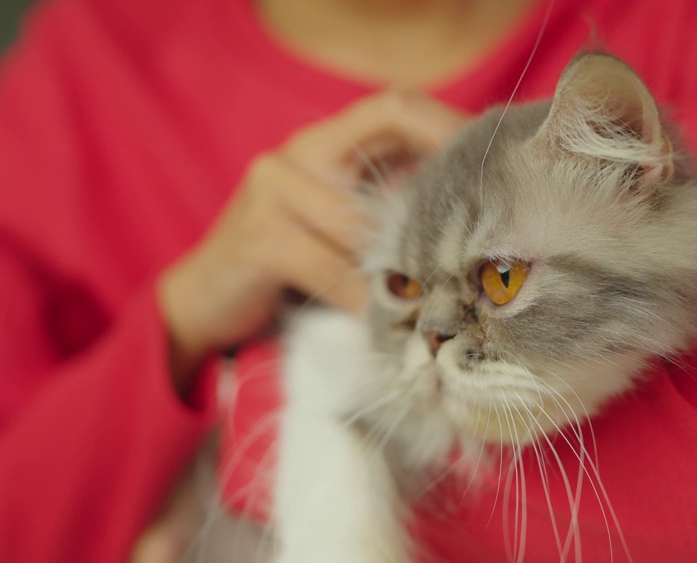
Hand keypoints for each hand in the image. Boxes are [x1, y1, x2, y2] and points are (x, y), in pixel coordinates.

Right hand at [158, 89, 469, 391]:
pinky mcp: (258, 237)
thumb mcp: (338, 227)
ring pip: (364, 221)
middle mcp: (298, 152)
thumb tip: (472, 220)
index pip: (396, 105)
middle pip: (386, 130)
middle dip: (439, 181)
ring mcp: (273, 189)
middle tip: (479, 230)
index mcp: (324, 143)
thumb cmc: (286, 268)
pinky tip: (383, 323)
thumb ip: (384, 208)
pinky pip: (332, 269)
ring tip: (437, 295)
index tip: (492, 164)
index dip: (448, 125)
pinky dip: (363, 301)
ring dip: (402, 264)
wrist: (203, 302)